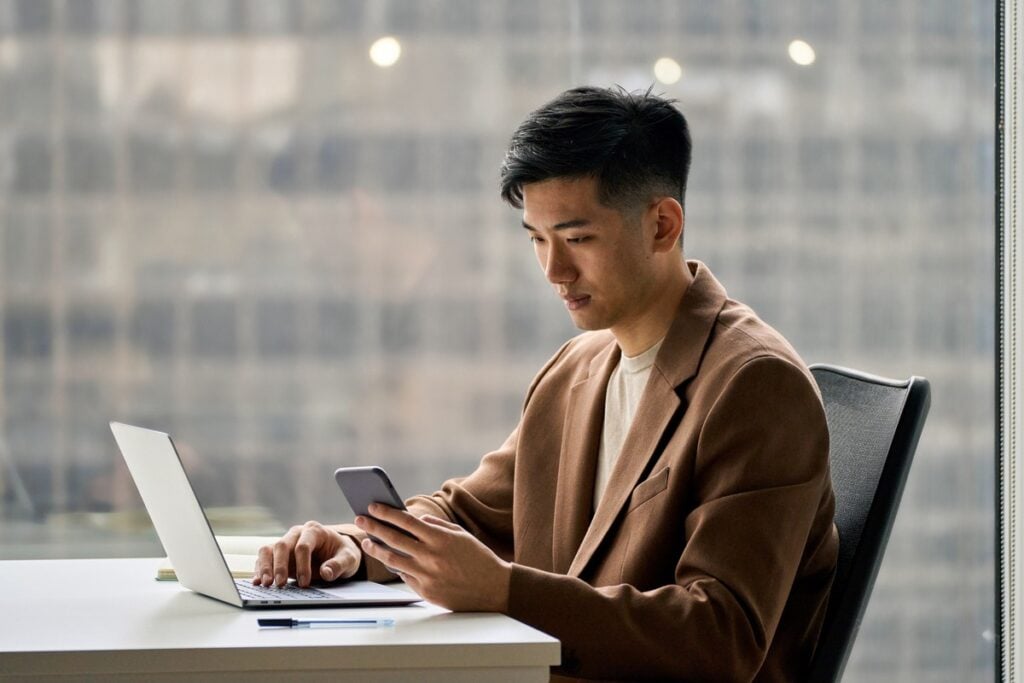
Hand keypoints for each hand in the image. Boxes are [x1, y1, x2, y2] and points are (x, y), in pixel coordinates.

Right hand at [253, 521, 361, 587]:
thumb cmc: (342, 553)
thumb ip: (339, 565)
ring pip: (268, 550)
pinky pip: (264, 559)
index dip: (303, 564)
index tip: (304, 582)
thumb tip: (326, 573)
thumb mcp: (349, 559)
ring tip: (266, 584)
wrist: (337, 553)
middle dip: (280, 565)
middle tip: (279, 584)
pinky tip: (258, 582)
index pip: (303, 545)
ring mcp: (286, 543)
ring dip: (265, 566)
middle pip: (282, 545)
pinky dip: (259, 570)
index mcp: (314, 531)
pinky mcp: (278, 555)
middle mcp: (297, 534)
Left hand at [355, 504, 510, 612]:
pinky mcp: (426, 592)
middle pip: (394, 538)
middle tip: (360, 519)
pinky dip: (397, 567)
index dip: (387, 513)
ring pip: (393, 560)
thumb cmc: (478, 558)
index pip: (406, 521)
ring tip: (367, 542)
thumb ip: (437, 526)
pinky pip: (405, 577)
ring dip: (377, 549)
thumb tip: (416, 519)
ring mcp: (427, 575)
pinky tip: (390, 561)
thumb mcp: (461, 535)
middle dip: (374, 527)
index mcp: (440, 538)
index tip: (373, 506)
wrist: (494, 588)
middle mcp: (431, 556)